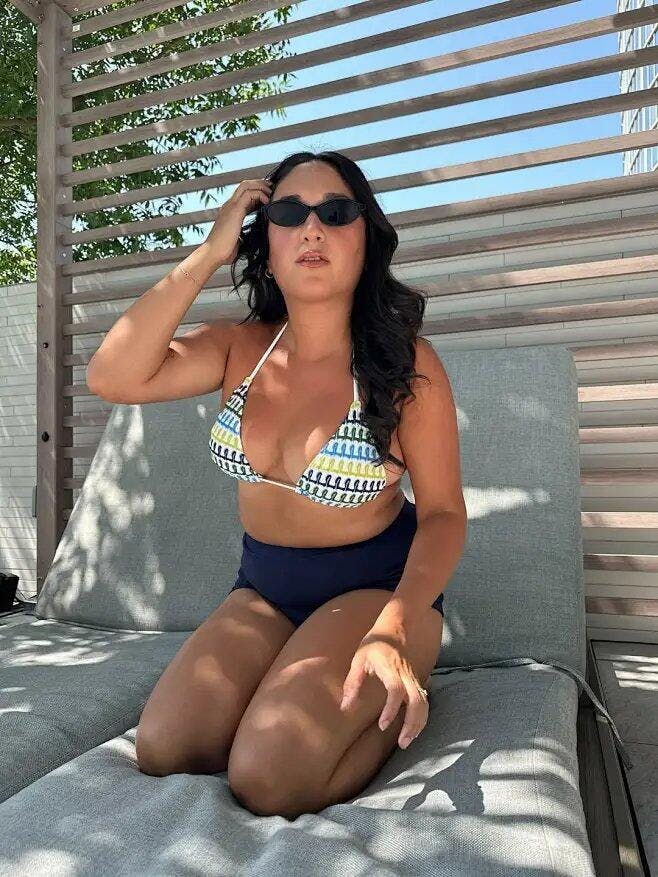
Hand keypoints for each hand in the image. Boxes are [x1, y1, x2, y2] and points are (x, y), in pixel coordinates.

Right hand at [205, 177, 272, 263]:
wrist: (214, 253)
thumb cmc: (225, 251)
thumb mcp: (239, 239)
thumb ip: (246, 233)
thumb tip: (257, 237)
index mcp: (230, 212)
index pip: (244, 195)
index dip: (257, 193)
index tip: (269, 197)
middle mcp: (229, 205)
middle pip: (245, 185)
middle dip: (260, 184)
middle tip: (273, 189)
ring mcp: (231, 206)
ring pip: (246, 185)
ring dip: (261, 186)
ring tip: (271, 192)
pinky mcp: (235, 210)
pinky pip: (249, 194)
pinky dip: (260, 194)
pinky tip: (267, 202)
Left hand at [339, 631, 429, 748]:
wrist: (396, 628)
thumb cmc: (375, 643)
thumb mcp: (359, 659)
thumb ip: (353, 683)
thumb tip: (345, 707)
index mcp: (391, 668)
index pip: (396, 691)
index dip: (391, 709)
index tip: (382, 725)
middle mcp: (406, 675)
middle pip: (417, 701)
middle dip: (412, 724)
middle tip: (402, 743)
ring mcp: (414, 678)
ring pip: (424, 704)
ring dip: (419, 724)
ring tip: (406, 741)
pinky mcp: (417, 682)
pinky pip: (424, 702)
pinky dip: (421, 718)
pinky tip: (413, 730)